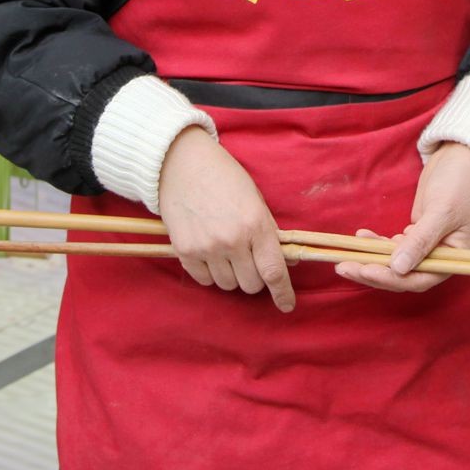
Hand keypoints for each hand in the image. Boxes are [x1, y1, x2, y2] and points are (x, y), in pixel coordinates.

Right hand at [155, 129, 295, 311]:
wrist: (182, 164)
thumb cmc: (224, 178)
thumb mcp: (255, 200)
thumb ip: (269, 233)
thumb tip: (285, 261)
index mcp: (256, 225)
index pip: (274, 271)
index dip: (283, 293)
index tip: (287, 305)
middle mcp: (232, 240)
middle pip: (251, 284)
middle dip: (254, 276)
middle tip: (248, 259)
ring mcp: (207, 248)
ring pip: (227, 285)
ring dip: (231, 274)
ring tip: (225, 251)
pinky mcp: (185, 251)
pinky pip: (204, 280)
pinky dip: (210, 272)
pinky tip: (208, 252)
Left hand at [336, 143, 469, 294]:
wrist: (464, 158)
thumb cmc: (461, 183)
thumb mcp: (442, 211)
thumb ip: (421, 241)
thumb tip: (397, 268)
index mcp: (453, 259)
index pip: (419, 279)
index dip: (391, 278)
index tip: (365, 270)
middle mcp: (439, 258)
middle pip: (402, 275)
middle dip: (373, 272)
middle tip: (344, 267)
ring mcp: (426, 247)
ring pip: (394, 262)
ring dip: (370, 260)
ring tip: (344, 256)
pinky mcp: (415, 234)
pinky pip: (392, 246)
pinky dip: (376, 244)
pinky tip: (361, 236)